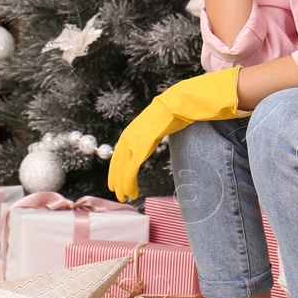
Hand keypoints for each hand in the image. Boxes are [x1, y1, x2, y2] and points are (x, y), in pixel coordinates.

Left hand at [108, 67, 244, 201]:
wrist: (181, 101)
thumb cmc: (177, 111)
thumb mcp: (164, 123)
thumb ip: (157, 132)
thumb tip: (160, 137)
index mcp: (136, 129)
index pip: (121, 151)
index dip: (117, 167)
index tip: (116, 180)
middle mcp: (132, 133)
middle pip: (119, 160)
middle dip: (116, 178)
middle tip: (117, 193)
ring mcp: (136, 138)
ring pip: (123, 166)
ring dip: (122, 183)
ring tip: (124, 196)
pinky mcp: (143, 144)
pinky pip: (132, 166)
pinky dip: (130, 179)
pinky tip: (131, 190)